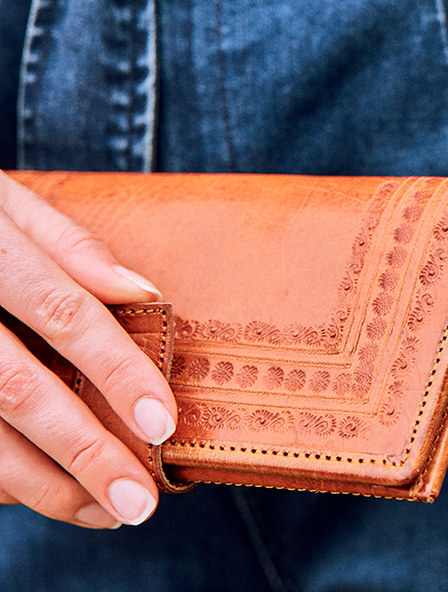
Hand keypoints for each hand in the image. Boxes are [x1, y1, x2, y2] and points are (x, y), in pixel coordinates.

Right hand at [0, 172, 175, 527]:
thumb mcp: (7, 204)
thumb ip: (71, 247)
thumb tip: (143, 293)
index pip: (63, 315)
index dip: (115, 371)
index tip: (164, 423)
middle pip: (18, 391)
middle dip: (84, 452)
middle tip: (141, 502)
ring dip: (45, 484)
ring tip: (108, 511)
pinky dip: (5, 479)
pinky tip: (53, 495)